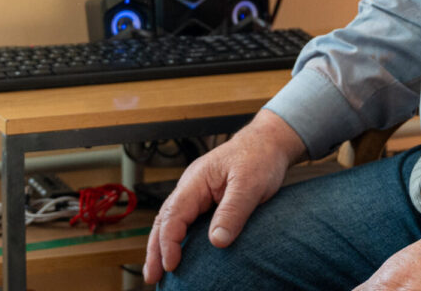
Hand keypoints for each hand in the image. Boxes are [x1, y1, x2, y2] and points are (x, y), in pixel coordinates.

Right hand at [142, 109, 307, 283]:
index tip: (171, 264)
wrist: (268, 143)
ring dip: (161, 245)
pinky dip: (176, 238)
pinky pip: (184, 221)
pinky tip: (176, 253)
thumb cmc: (259, 157)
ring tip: (156, 271)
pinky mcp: (205, 200)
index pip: (174, 214)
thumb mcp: (251, 184)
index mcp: (197, 180)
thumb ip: (233, 211)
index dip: (169, 241)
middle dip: (155, 249)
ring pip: (170, 221)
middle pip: (164, 219)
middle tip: (151, 277)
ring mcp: (196, 193)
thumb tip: (217, 241)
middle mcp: (191, 186)